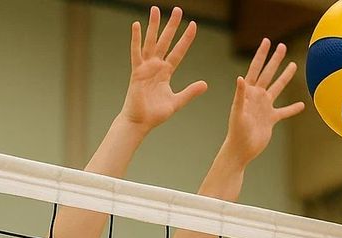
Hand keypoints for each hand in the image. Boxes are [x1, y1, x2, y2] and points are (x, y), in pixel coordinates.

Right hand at [119, 6, 207, 131]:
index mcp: (166, 72)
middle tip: (178, 10)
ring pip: (151, 42)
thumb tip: (205, 84)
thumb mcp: (177, 101)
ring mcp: (145, 67)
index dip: (186, 39)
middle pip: (166, 41)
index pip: (178, 51)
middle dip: (172, 26)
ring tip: (156, 9)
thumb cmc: (155, 114)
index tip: (193, 25)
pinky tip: (136, 25)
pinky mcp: (136, 72)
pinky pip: (135, 52)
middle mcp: (156, 66)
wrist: (140, 122)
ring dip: (154, 26)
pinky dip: (135, 39)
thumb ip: (190, 92)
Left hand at [221, 39, 306, 165]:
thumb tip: (240, 78)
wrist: (241, 150)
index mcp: (248, 93)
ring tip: (293, 65)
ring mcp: (264, 107)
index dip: (261, 55)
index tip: (267, 41)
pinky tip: (302, 105)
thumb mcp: (238, 112)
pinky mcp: (271, 119)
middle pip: (268, 74)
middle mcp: (257, 97)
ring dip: (285, 77)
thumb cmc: (236, 132)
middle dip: (274, 60)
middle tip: (281, 45)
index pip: (255, 69)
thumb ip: (240, 96)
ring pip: (277, 88)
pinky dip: (293, 108)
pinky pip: (284, 112)